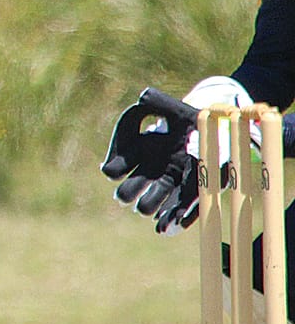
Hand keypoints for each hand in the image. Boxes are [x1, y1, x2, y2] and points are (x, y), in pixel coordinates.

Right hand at [101, 87, 201, 233]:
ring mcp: (169, 185)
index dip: (112, 170)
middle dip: (127, 193)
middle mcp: (148, 172)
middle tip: (126, 195)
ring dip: (150, 207)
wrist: (211, 129)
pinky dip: (174, 220)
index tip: (112, 171)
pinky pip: (179, 210)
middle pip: (128, 190)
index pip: (114, 168)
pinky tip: (170, 227)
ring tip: (148, 214)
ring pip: (152, 203)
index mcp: (136, 154)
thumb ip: (156, 101)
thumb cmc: (184, 118)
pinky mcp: (191, 194)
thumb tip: (144, 96)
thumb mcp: (169, 107)